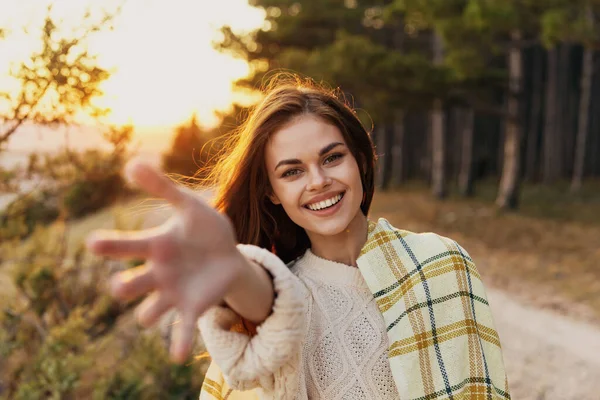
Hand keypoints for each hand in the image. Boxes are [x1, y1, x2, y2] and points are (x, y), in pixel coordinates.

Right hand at [86, 160, 243, 362]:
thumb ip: (164, 187)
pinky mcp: (192, 309)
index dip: (110, 246)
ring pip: (150, 312)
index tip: (93, 244)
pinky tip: (178, 356)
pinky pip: (181, 330)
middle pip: (131, 284)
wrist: (228, 253)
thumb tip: (131, 164)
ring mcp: (172, 294)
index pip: (126, 246)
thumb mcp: (189, 205)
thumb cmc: (204, 228)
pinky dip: (178, 343)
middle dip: (125, 286)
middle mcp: (156, 274)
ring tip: (151, 314)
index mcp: (155, 246)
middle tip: (122, 285)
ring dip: (149, 314)